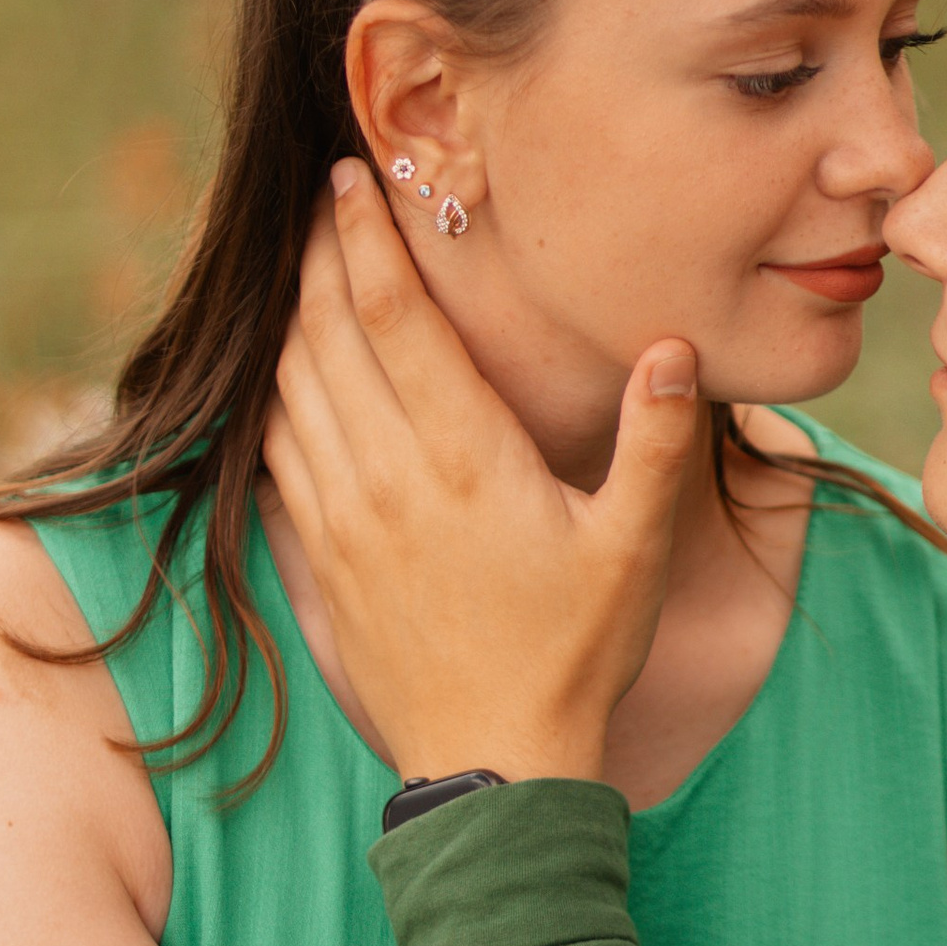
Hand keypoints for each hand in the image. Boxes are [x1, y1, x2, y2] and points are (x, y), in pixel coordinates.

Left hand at [262, 167, 700, 786]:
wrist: (494, 766)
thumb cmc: (576, 654)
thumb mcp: (636, 549)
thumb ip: (657, 444)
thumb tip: (670, 347)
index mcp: (464, 459)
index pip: (397, 318)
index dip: (369, 239)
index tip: (352, 180)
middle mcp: (387, 477)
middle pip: (328, 335)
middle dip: (320, 257)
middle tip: (321, 201)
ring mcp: (343, 519)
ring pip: (291, 386)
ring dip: (293, 317)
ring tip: (305, 265)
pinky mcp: (320, 558)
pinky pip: (278, 450)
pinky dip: (276, 393)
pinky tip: (288, 371)